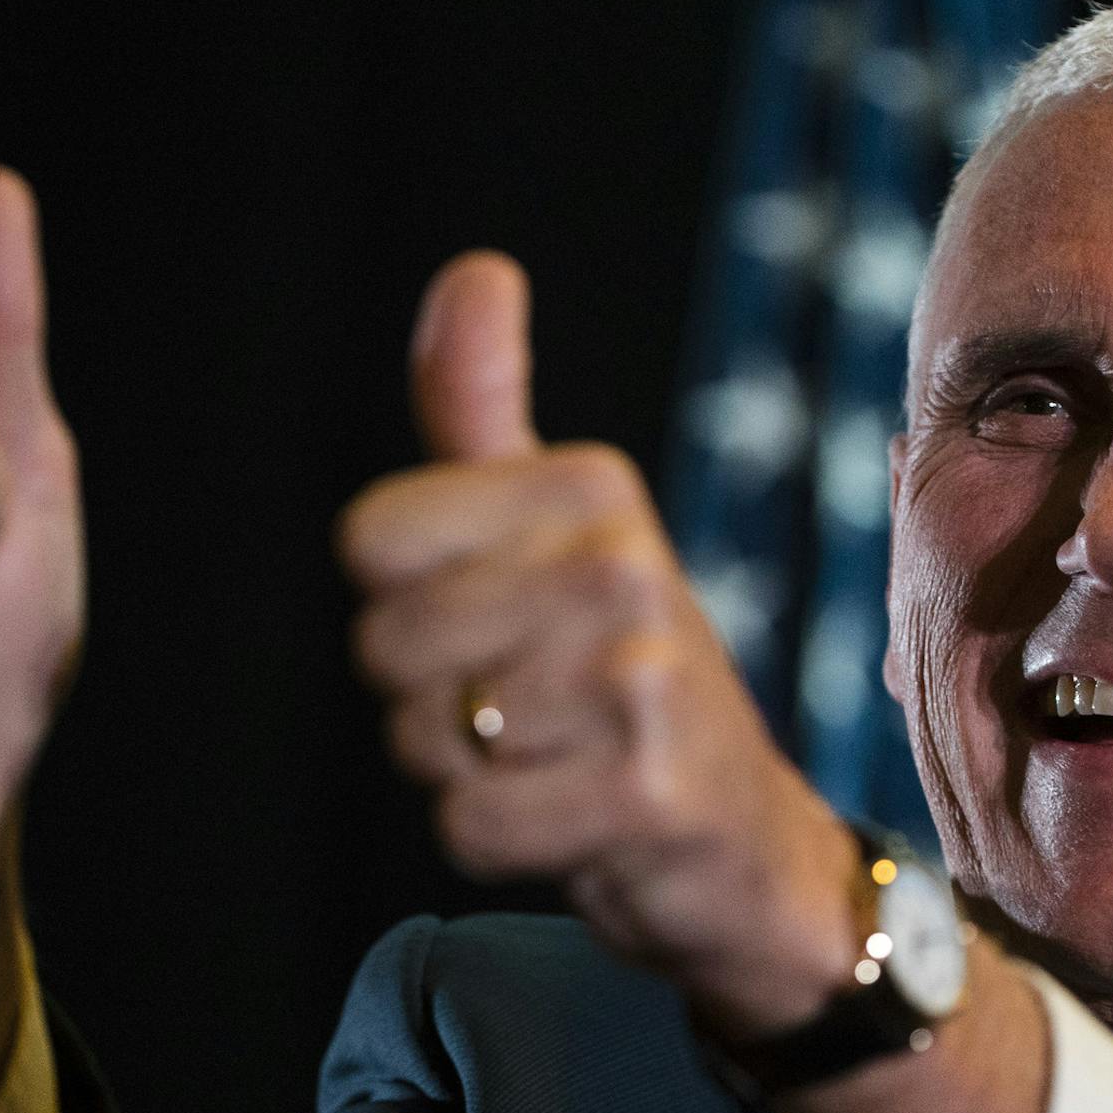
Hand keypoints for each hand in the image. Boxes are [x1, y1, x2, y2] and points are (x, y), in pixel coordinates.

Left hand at [339, 253, 859, 1037]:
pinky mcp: (645, 791)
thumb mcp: (559, 531)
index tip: (495, 625)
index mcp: (590, 486)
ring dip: (465, 776)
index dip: (404, 604)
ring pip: (422, 738)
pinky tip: (574, 822)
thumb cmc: (620, 677)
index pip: (368, 539)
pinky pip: (468, 826)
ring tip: (556, 762)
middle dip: (428, 702)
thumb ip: (486, 410)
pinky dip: (500, 843)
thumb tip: (475, 270)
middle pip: (381, 646)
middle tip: (529, 712)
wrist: (743, 841)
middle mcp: (621, 563)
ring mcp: (640, 678)